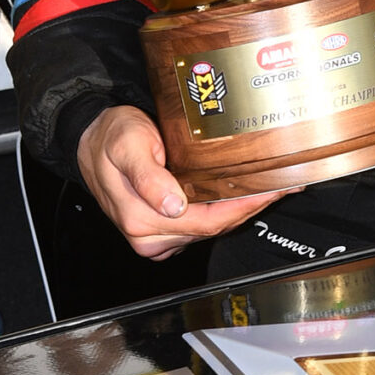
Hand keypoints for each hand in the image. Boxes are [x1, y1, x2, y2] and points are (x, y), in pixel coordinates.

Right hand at [77, 105, 281, 258]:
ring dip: (240, 210)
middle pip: (215, 228)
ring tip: (269, 188)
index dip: (244, 208)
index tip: (270, 191)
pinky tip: (242, 196)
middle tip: (284, 186)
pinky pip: (201, 225)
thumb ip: (148, 176)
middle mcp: (149, 235)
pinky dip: (224, 212)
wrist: (90, 139)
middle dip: (251, 208)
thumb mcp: (127, 145)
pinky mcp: (161, 230)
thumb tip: (172, 205)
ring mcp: (155, 236)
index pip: (208, 221)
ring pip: (210, 228)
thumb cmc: (110, 137)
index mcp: (142, 218)